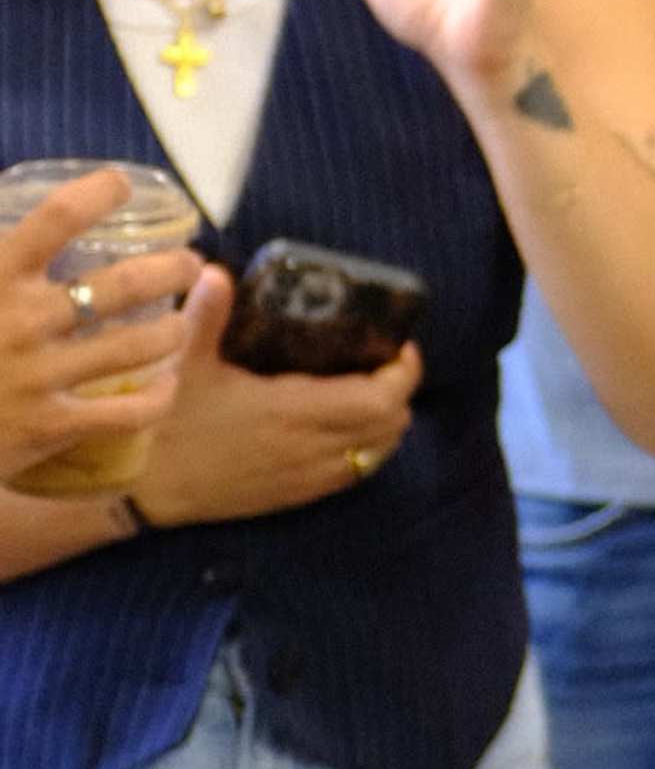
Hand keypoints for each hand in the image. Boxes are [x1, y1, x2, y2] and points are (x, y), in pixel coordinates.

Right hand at [0, 169, 192, 480]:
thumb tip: (10, 212)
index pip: (57, 216)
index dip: (98, 192)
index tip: (120, 186)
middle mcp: (21, 321)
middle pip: (125, 283)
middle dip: (171, 268)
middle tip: (185, 263)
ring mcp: (38, 376)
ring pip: (140, 345)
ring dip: (173, 329)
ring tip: (178, 323)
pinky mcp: (48, 427)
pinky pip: (130, 412)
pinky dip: (159, 396)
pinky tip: (163, 384)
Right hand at [132, 268, 421, 531]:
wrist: (137, 489)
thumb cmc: (162, 423)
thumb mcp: (181, 362)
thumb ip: (206, 314)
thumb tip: (215, 270)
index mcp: (292, 411)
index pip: (380, 399)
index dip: (403, 373)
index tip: (399, 346)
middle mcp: (310, 449)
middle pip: (390, 427)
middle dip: (399, 393)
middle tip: (382, 362)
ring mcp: (304, 479)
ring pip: (376, 455)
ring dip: (384, 424)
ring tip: (367, 391)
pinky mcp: (292, 498)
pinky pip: (350, 477)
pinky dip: (363, 451)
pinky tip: (341, 428)